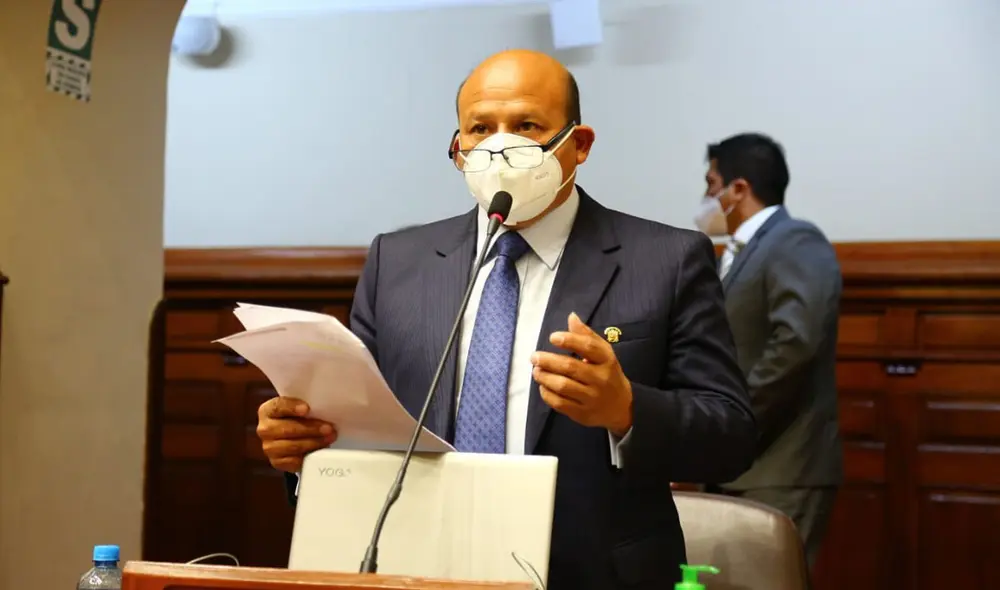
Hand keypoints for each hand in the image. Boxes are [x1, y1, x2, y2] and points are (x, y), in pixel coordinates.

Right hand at [256, 397, 336, 471]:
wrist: (294, 437)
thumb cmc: (299, 419)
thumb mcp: (300, 408)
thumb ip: (306, 406)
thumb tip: (324, 406)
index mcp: (267, 411)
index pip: (277, 406)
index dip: (292, 407)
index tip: (307, 409)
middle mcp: (265, 429)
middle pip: (288, 429)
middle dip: (311, 428)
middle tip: (329, 428)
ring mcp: (269, 447)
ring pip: (293, 446)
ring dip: (314, 442)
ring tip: (329, 438)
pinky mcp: (277, 462)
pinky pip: (294, 461)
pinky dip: (309, 455)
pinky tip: (320, 450)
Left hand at [530, 312, 632, 435]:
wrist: (622, 407)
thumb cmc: (608, 374)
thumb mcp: (603, 354)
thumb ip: (586, 336)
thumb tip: (571, 316)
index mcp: (607, 361)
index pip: (588, 347)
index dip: (569, 340)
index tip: (552, 337)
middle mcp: (601, 379)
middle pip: (570, 367)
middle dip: (548, 360)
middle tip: (534, 356)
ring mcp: (592, 398)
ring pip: (563, 386)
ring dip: (544, 377)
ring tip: (536, 370)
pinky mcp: (582, 414)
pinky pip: (560, 403)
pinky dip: (547, 394)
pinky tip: (543, 386)